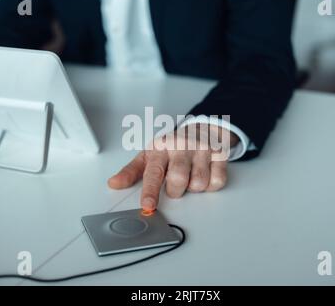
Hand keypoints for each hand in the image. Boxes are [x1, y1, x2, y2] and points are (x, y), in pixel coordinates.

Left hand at [108, 123, 238, 210]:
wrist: (201, 129)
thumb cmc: (171, 146)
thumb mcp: (149, 155)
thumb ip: (131, 171)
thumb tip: (113, 184)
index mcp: (161, 148)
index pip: (153, 172)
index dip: (151, 191)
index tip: (148, 205)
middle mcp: (181, 146)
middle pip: (179, 180)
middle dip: (176, 190)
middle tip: (176, 182)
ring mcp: (202, 149)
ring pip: (199, 184)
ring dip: (194, 188)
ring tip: (190, 175)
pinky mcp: (220, 154)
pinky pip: (217, 182)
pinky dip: (211, 185)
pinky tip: (205, 174)